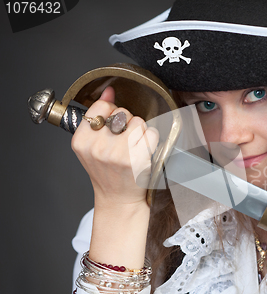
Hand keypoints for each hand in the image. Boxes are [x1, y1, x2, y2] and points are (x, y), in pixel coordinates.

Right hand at [71, 86, 158, 205]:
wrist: (117, 199)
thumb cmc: (106, 172)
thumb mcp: (92, 144)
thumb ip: (98, 115)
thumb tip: (109, 89)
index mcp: (82, 141)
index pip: (101, 106)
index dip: (111, 112)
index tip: (112, 124)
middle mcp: (97, 147)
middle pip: (122, 113)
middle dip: (126, 123)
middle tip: (124, 141)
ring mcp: (118, 153)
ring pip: (138, 121)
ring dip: (140, 131)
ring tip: (134, 147)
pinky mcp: (137, 159)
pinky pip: (151, 133)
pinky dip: (151, 140)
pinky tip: (143, 152)